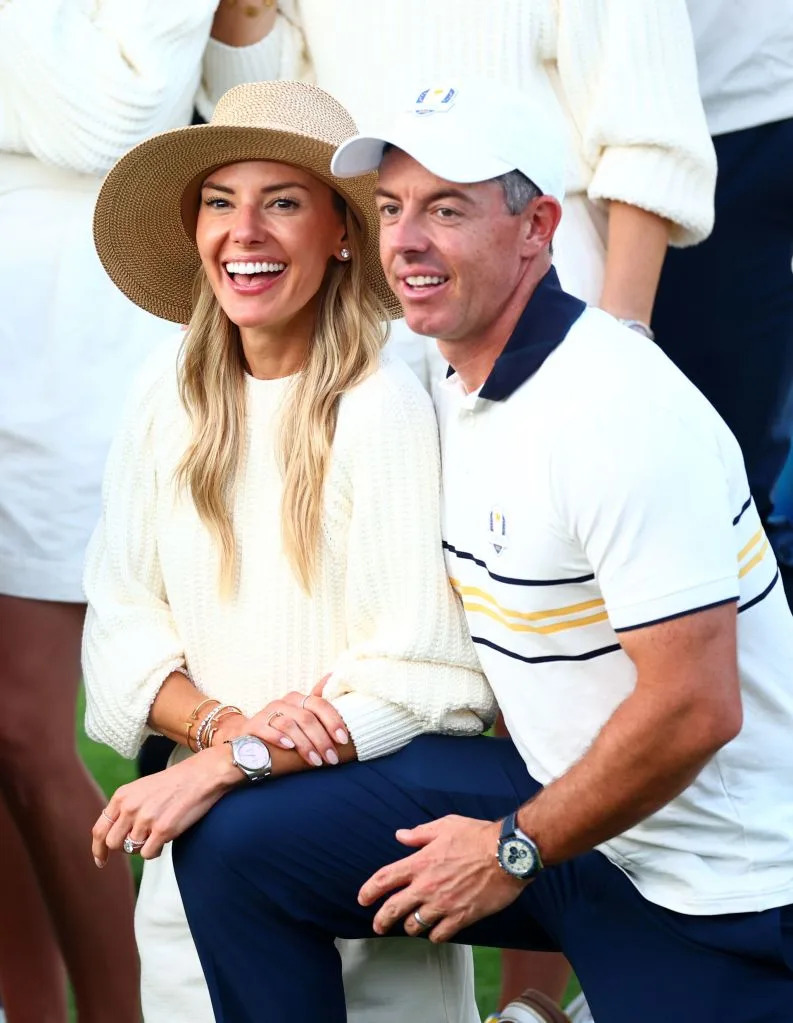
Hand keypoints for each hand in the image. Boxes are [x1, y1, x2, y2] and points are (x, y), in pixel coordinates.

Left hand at [92, 747, 237, 864]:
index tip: (101, 861)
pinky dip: (156, 851)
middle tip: (141, 841)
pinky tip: (166, 838)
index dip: (98, 849)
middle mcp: (130, 807)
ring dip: (144, 846)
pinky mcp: (163, 829)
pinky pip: (148, 854)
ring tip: (159, 831)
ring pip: (132, 850)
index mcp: (122, 796)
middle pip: (113, 844)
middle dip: (125, 847)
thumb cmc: (175, 782)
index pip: (99, 830)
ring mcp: (146, 819)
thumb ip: (125, 808)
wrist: (203, 774)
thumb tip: (112, 836)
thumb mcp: (142, 789)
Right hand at [246, 691, 349, 767]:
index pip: (321, 705)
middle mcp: (284, 702)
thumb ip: (318, 704)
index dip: (334, 722)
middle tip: (332, 759)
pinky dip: (279, 737)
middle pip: (307, 718)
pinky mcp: (254, 725)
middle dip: (322, 740)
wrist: (252, 737)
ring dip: (305, 745)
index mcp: (300, 699)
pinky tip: (289, 747)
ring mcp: (268, 713)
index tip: (344, 740)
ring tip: (316, 761)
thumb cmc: (283, 729)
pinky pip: (267, 729)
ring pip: (290, 725)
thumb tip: (333, 675)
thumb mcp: (302, 716)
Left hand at [358, 815, 526, 942]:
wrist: (507, 854)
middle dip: (381, 920)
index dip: (369, 890)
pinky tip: (435, 931)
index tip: (363, 898)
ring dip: (410, 927)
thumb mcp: (445, 825)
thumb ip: (419, 834)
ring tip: (411, 926)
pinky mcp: (461, 917)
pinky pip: (440, 935)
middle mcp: (427, 886)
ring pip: (414, 926)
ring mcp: (443, 904)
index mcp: (421, 862)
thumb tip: (400, 836)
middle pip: (393, 909)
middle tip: (378, 925)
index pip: (385, 878)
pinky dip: (434, 935)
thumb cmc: (477, 836)